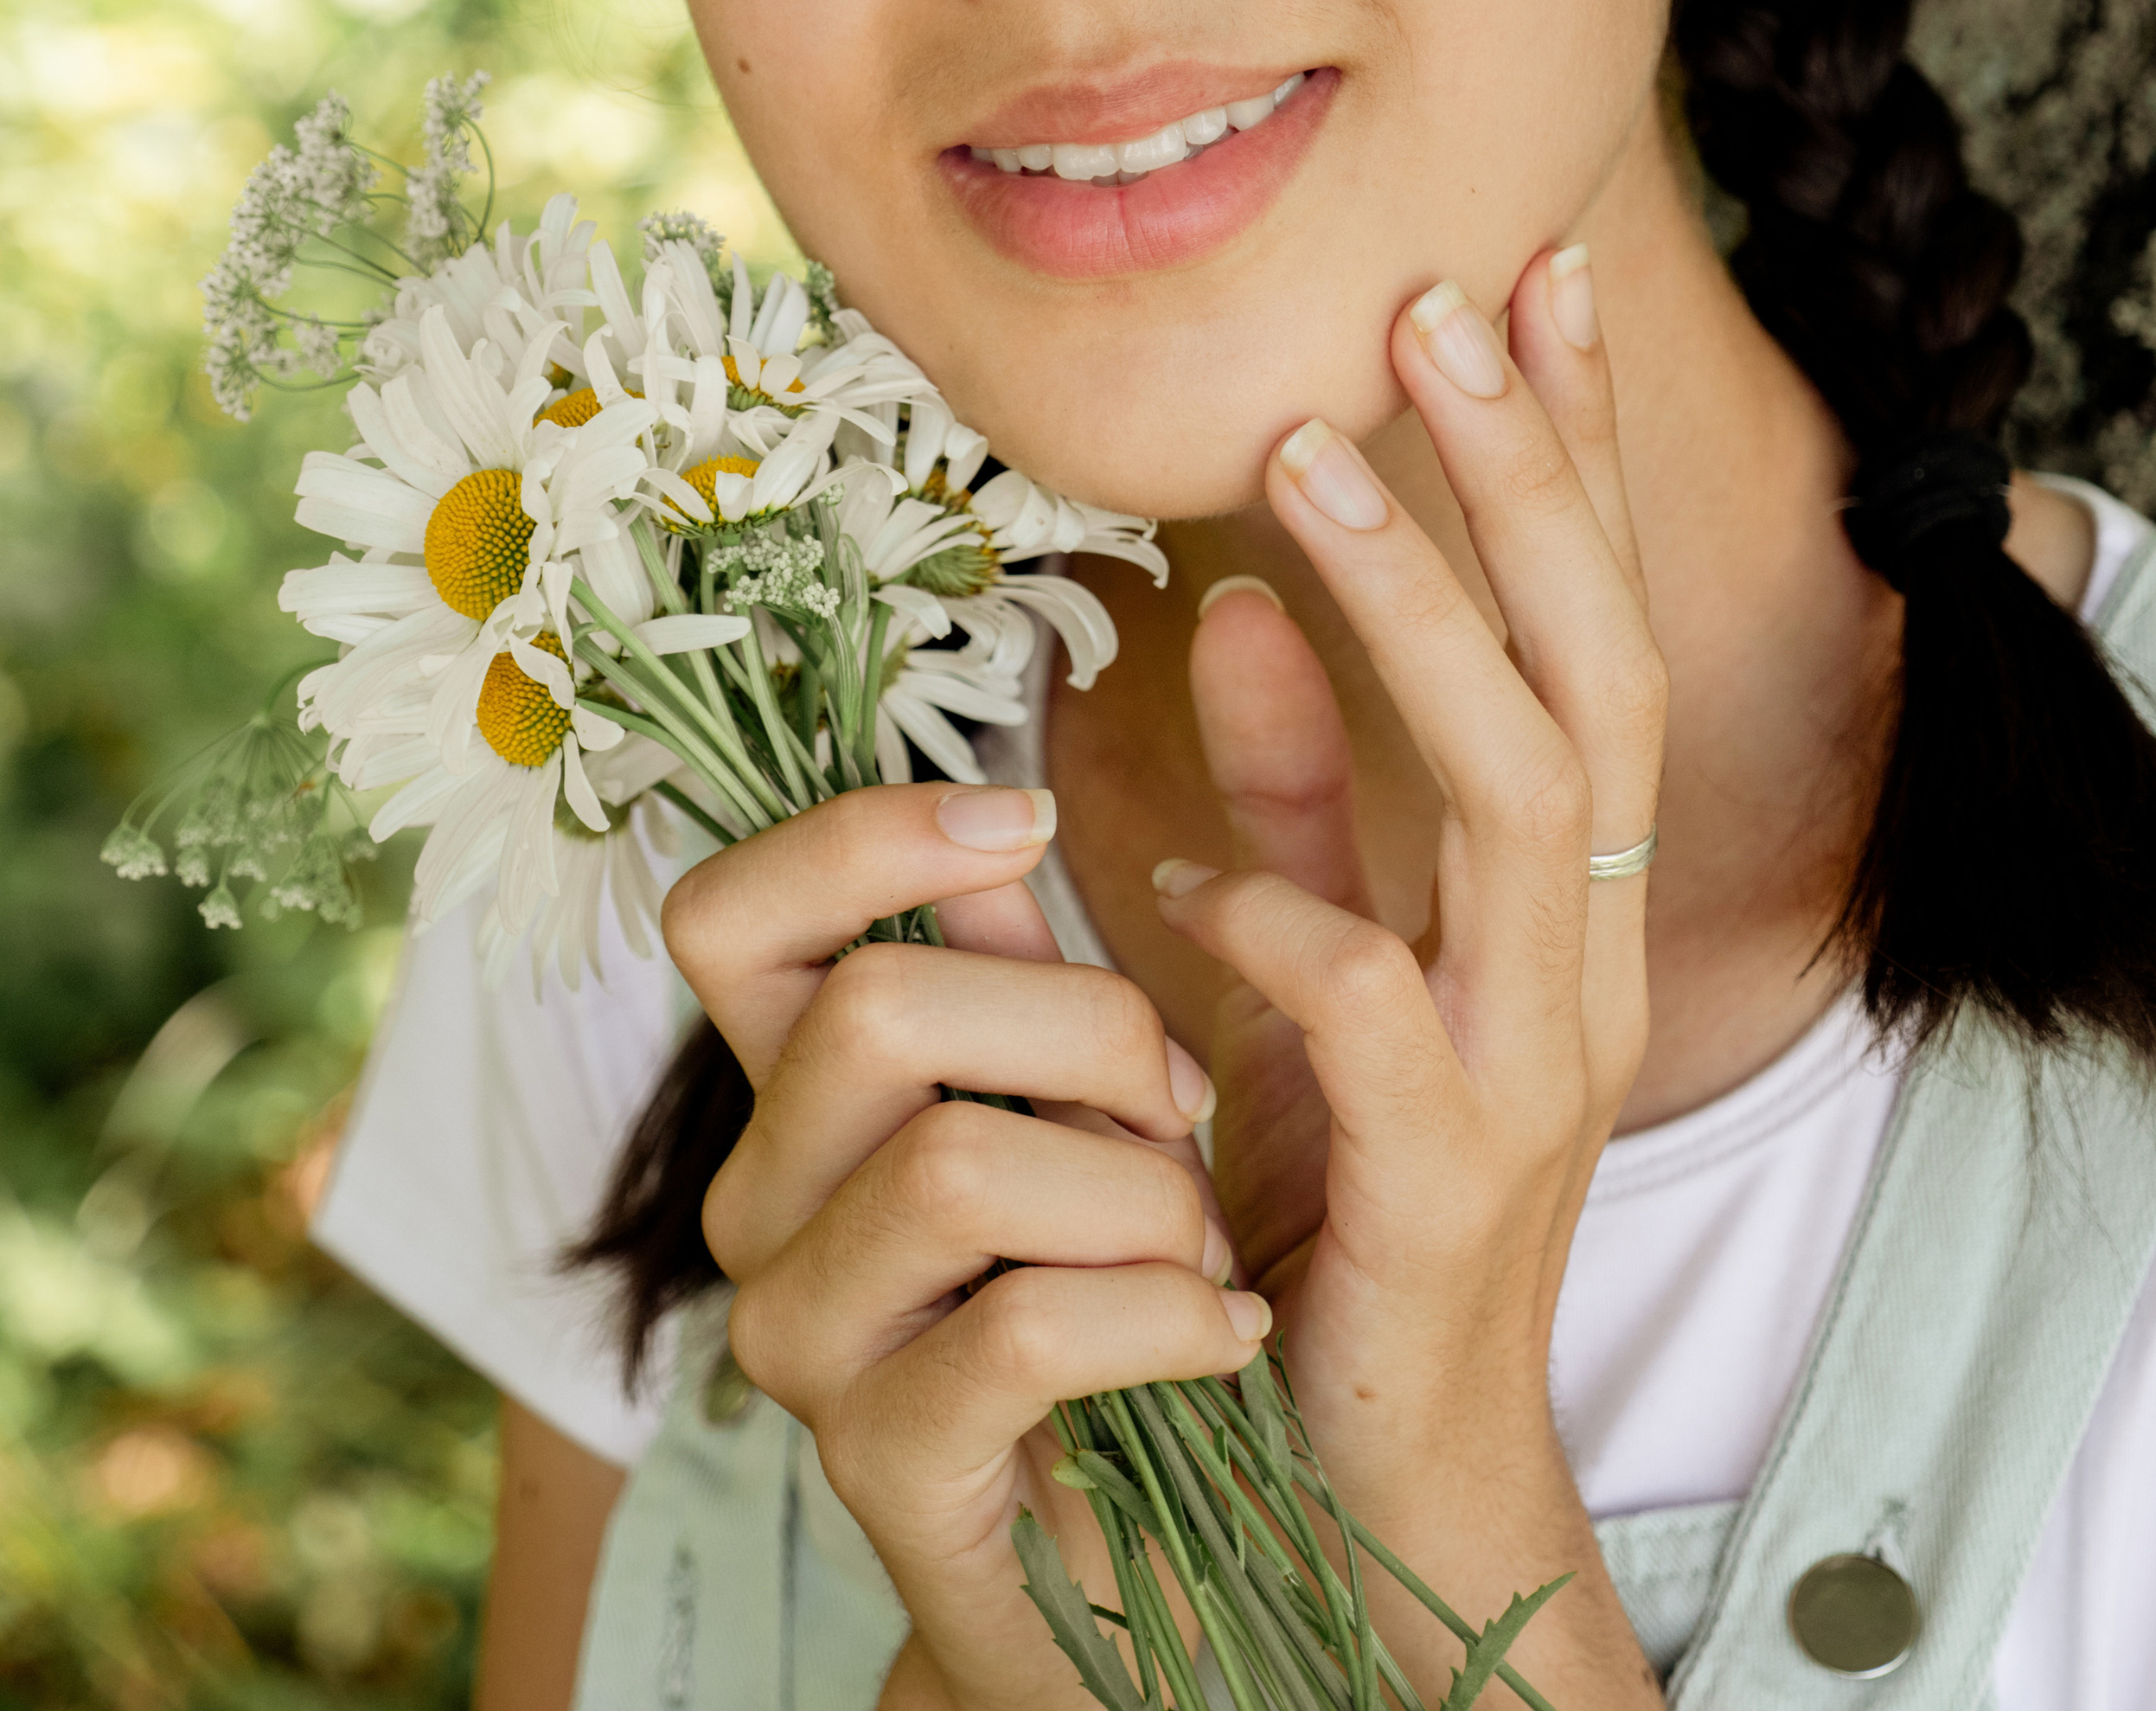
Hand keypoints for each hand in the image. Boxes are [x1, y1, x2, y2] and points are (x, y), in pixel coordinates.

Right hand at [659, 784, 1258, 1710]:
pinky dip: (1165, 1315)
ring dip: (1145, 1190)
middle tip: (1179, 1110)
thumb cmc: (1123, 1289)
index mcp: (803, 1088)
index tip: (1027, 826)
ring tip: (1203, 1247)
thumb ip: (1034, 958)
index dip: (859, 835)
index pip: (727, 915)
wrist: (1163, 1560)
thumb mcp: (1092, 1096)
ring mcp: (803, 1339)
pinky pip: (1024, 1329)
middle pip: (872, 1006)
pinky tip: (1225, 1335)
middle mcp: (765, 1202)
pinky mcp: (881, 1466)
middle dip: (1087, 1024)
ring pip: (960, 1163)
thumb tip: (1014, 800)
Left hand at [1159, 245, 1664, 1695]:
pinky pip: (1378, 1008)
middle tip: (1438, 305)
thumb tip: (1235, 612)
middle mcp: (1590, 957)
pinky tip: (1184, 881)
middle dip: (1529, 478)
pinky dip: (1287, 917)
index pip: (1595, 623)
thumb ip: (1299, 795)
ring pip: (1537, 797)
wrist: (1369, 1465)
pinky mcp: (1455, 1183)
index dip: (1571, 453)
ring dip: (1426, 616)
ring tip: (1314, 462)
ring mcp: (1540, 1065)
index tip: (1527, 277)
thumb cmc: (1342, 1184)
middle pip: (1602, 669)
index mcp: (1568, 892)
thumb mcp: (1313, 951)